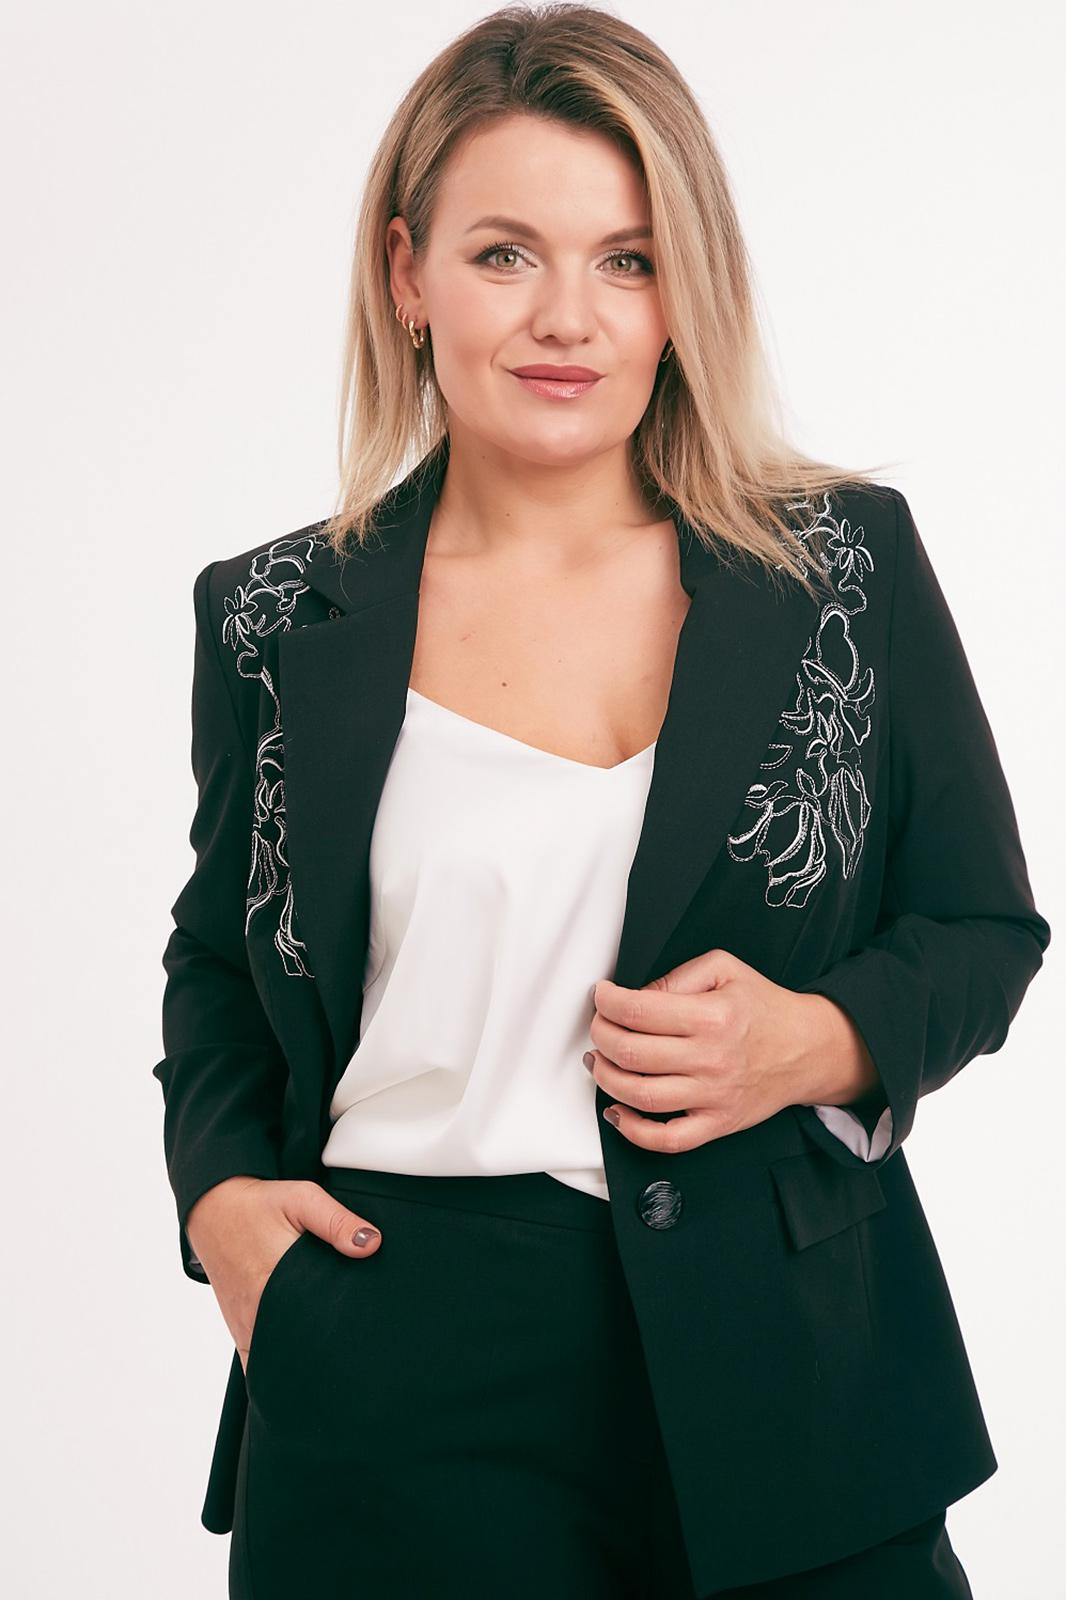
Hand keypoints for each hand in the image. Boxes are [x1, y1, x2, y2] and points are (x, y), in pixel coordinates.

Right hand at [185, 1177, 382, 1373]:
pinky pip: (259, 1363)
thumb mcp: (302, 1199)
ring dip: (304, 1362)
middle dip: (327, 1351)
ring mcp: (246, 1326)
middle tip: (354, 1348)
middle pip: (301, 1347)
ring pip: (279, 1361)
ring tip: (331, 1358)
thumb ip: (336, 1221)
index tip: (363, 1334)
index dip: (341, 1330)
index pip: (317, 1322)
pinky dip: (278, 1369)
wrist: (213, 1210)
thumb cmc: (258, 1205)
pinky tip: (300, 1368)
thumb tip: (371, 1244)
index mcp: (274, 1281)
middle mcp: (257, 1311)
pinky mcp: (240, 1331)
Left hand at [586, 949, 880, 1153]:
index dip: (608, 1002)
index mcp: (712, 1016)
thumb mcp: (725, 970)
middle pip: (632, 1052)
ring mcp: (714, 1096)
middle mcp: (711, 1058)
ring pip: (641, 1095)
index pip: (639, 1011)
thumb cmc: (765, 1008)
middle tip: (598, 1027)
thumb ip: (678, 977)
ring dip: (606, 1078)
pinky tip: (617, 1112)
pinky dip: (634, 1131)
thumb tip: (636, 997)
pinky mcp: (718, 1123)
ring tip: (600, 1061)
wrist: (808, 1048)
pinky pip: (668, 1139)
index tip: (602, 996)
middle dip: (601, 1036)